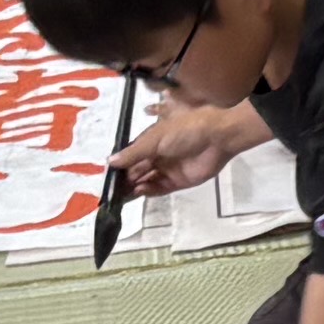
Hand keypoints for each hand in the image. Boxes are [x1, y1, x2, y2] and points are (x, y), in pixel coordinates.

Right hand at [109, 95, 257, 199]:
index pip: (131, 156)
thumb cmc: (185, 130)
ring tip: (122, 194)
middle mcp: (158, 155)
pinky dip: (149, 190)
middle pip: (138, 170)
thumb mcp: (154, 138)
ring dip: (135, 186)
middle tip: (111, 189)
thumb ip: (133, 153)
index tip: (107, 176)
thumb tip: (110, 161)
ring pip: (147, 180)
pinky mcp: (179, 181)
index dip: (120, 165)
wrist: (217, 137)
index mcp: (152, 141)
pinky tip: (139, 191)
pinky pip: (161, 188)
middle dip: (125, 179)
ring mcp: (169, 169)